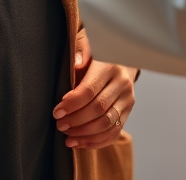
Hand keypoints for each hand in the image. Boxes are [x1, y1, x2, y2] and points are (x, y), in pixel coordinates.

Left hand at [53, 29, 136, 149]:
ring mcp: (127, 99)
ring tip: (67, 136)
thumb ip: (81, 50)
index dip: (72, 104)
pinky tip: (79, 143)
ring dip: (84, 134)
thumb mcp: (89, 42)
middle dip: (75, 121)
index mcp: (110, 66)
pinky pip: (113, 132)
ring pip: (106, 124)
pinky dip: (95, 142)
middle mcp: (122, 83)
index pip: (90, 90)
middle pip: (98, 109)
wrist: (123, 56)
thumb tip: (76, 64)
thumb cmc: (99, 51)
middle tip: (60, 125)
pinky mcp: (128, 111)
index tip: (57, 112)